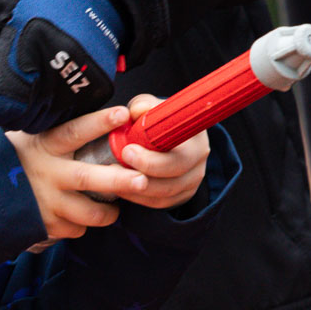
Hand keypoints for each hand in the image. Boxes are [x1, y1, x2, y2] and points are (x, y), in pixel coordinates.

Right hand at [7, 105, 131, 239]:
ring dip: (108, 213)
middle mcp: (47, 174)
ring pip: (89, 212)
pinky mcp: (44, 225)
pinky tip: (78, 216)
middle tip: (142, 180)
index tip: (122, 114)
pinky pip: (76, 229)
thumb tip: (100, 117)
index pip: (74, 132)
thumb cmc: (16, 159)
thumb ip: (59, 132)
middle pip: (88, 178)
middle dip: (118, 180)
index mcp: (45, 146)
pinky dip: (82, 225)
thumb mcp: (32, 138)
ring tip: (115, 209)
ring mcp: (46, 202)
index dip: (99, 123)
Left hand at [76, 93, 210, 210]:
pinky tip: (120, 187)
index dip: (153, 159)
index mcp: (195, 138)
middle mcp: (198, 162)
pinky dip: (137, 197)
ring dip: (135, 188)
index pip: (180, 155)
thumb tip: (138, 111)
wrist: (167, 135)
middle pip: (173, 179)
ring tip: (112, 176)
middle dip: (141, 176)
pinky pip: (158, 203)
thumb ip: (144, 106)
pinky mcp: (181, 196)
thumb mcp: (152, 107)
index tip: (127, 151)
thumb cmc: (158, 119)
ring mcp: (192, 182)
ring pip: (164, 195)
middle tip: (115, 167)